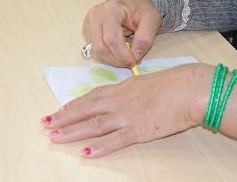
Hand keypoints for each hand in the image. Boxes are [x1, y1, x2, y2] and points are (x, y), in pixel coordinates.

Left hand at [42, 64, 209, 156]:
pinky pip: (115, 140)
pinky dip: (100, 147)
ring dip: (73, 132)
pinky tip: (86, 153)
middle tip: (46, 125)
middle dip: (64, 118)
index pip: (90, 98)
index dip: (72, 106)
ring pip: (94, 125)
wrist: (190, 89)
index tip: (58, 112)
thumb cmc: (173, 84)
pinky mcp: (139, 130)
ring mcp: (127, 116)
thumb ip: (129, 91)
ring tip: (56, 137)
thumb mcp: (144, 82)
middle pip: (85, 110)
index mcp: (120, 89)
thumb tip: (119, 98)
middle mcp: (118, 101)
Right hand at [81, 0, 160, 66]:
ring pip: (96, 51)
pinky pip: (94, 49)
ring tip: (125, 56)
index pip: (112, 38)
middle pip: (100, 47)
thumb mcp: (151, 20)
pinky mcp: (88, 30)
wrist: (131, 0)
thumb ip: (145, 38)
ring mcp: (89, 22)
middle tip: (130, 62)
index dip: (122, 55)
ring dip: (111, 60)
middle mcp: (95, 15)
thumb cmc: (141, 9)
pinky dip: (106, 56)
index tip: (134, 62)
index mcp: (111, 10)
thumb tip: (135, 56)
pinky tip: (117, 51)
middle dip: (116, 60)